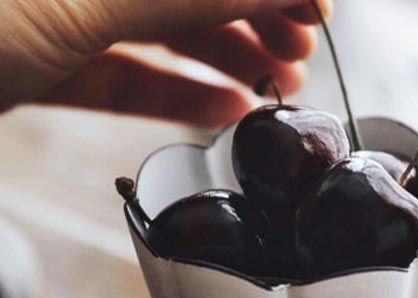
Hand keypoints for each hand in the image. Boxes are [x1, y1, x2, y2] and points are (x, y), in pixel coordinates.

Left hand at [0, 0, 330, 125]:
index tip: (318, 7)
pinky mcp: (42, 64)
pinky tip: (224, 112)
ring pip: (160, 31)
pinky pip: (124, 77)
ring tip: (277, 87)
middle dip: (254, 16)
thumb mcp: (79, 0)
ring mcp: (57, 12)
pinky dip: (178, 96)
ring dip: (226, 60)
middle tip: (301, 52)